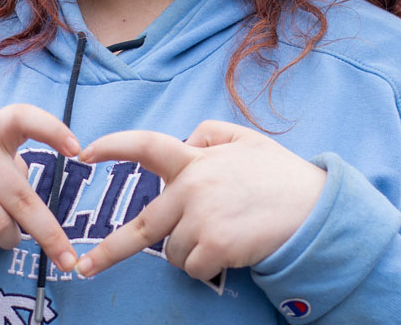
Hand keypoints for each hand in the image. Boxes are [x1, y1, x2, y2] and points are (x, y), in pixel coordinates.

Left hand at [75, 120, 325, 279]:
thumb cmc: (280, 176)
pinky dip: (206, 265)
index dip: (112, 147)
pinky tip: (231, 249)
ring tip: (223, 234)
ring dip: (188, 250)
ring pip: (172, 251)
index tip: (84, 154)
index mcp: (196, 159)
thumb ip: (210, 134)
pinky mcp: (214, 247)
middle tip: (84, 266)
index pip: (145, 145)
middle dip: (110, 250)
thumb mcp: (246, 139)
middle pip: (142, 225)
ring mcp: (201, 218)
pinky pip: (193, 267)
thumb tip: (185, 137)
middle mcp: (192, 187)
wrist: (316, 210)